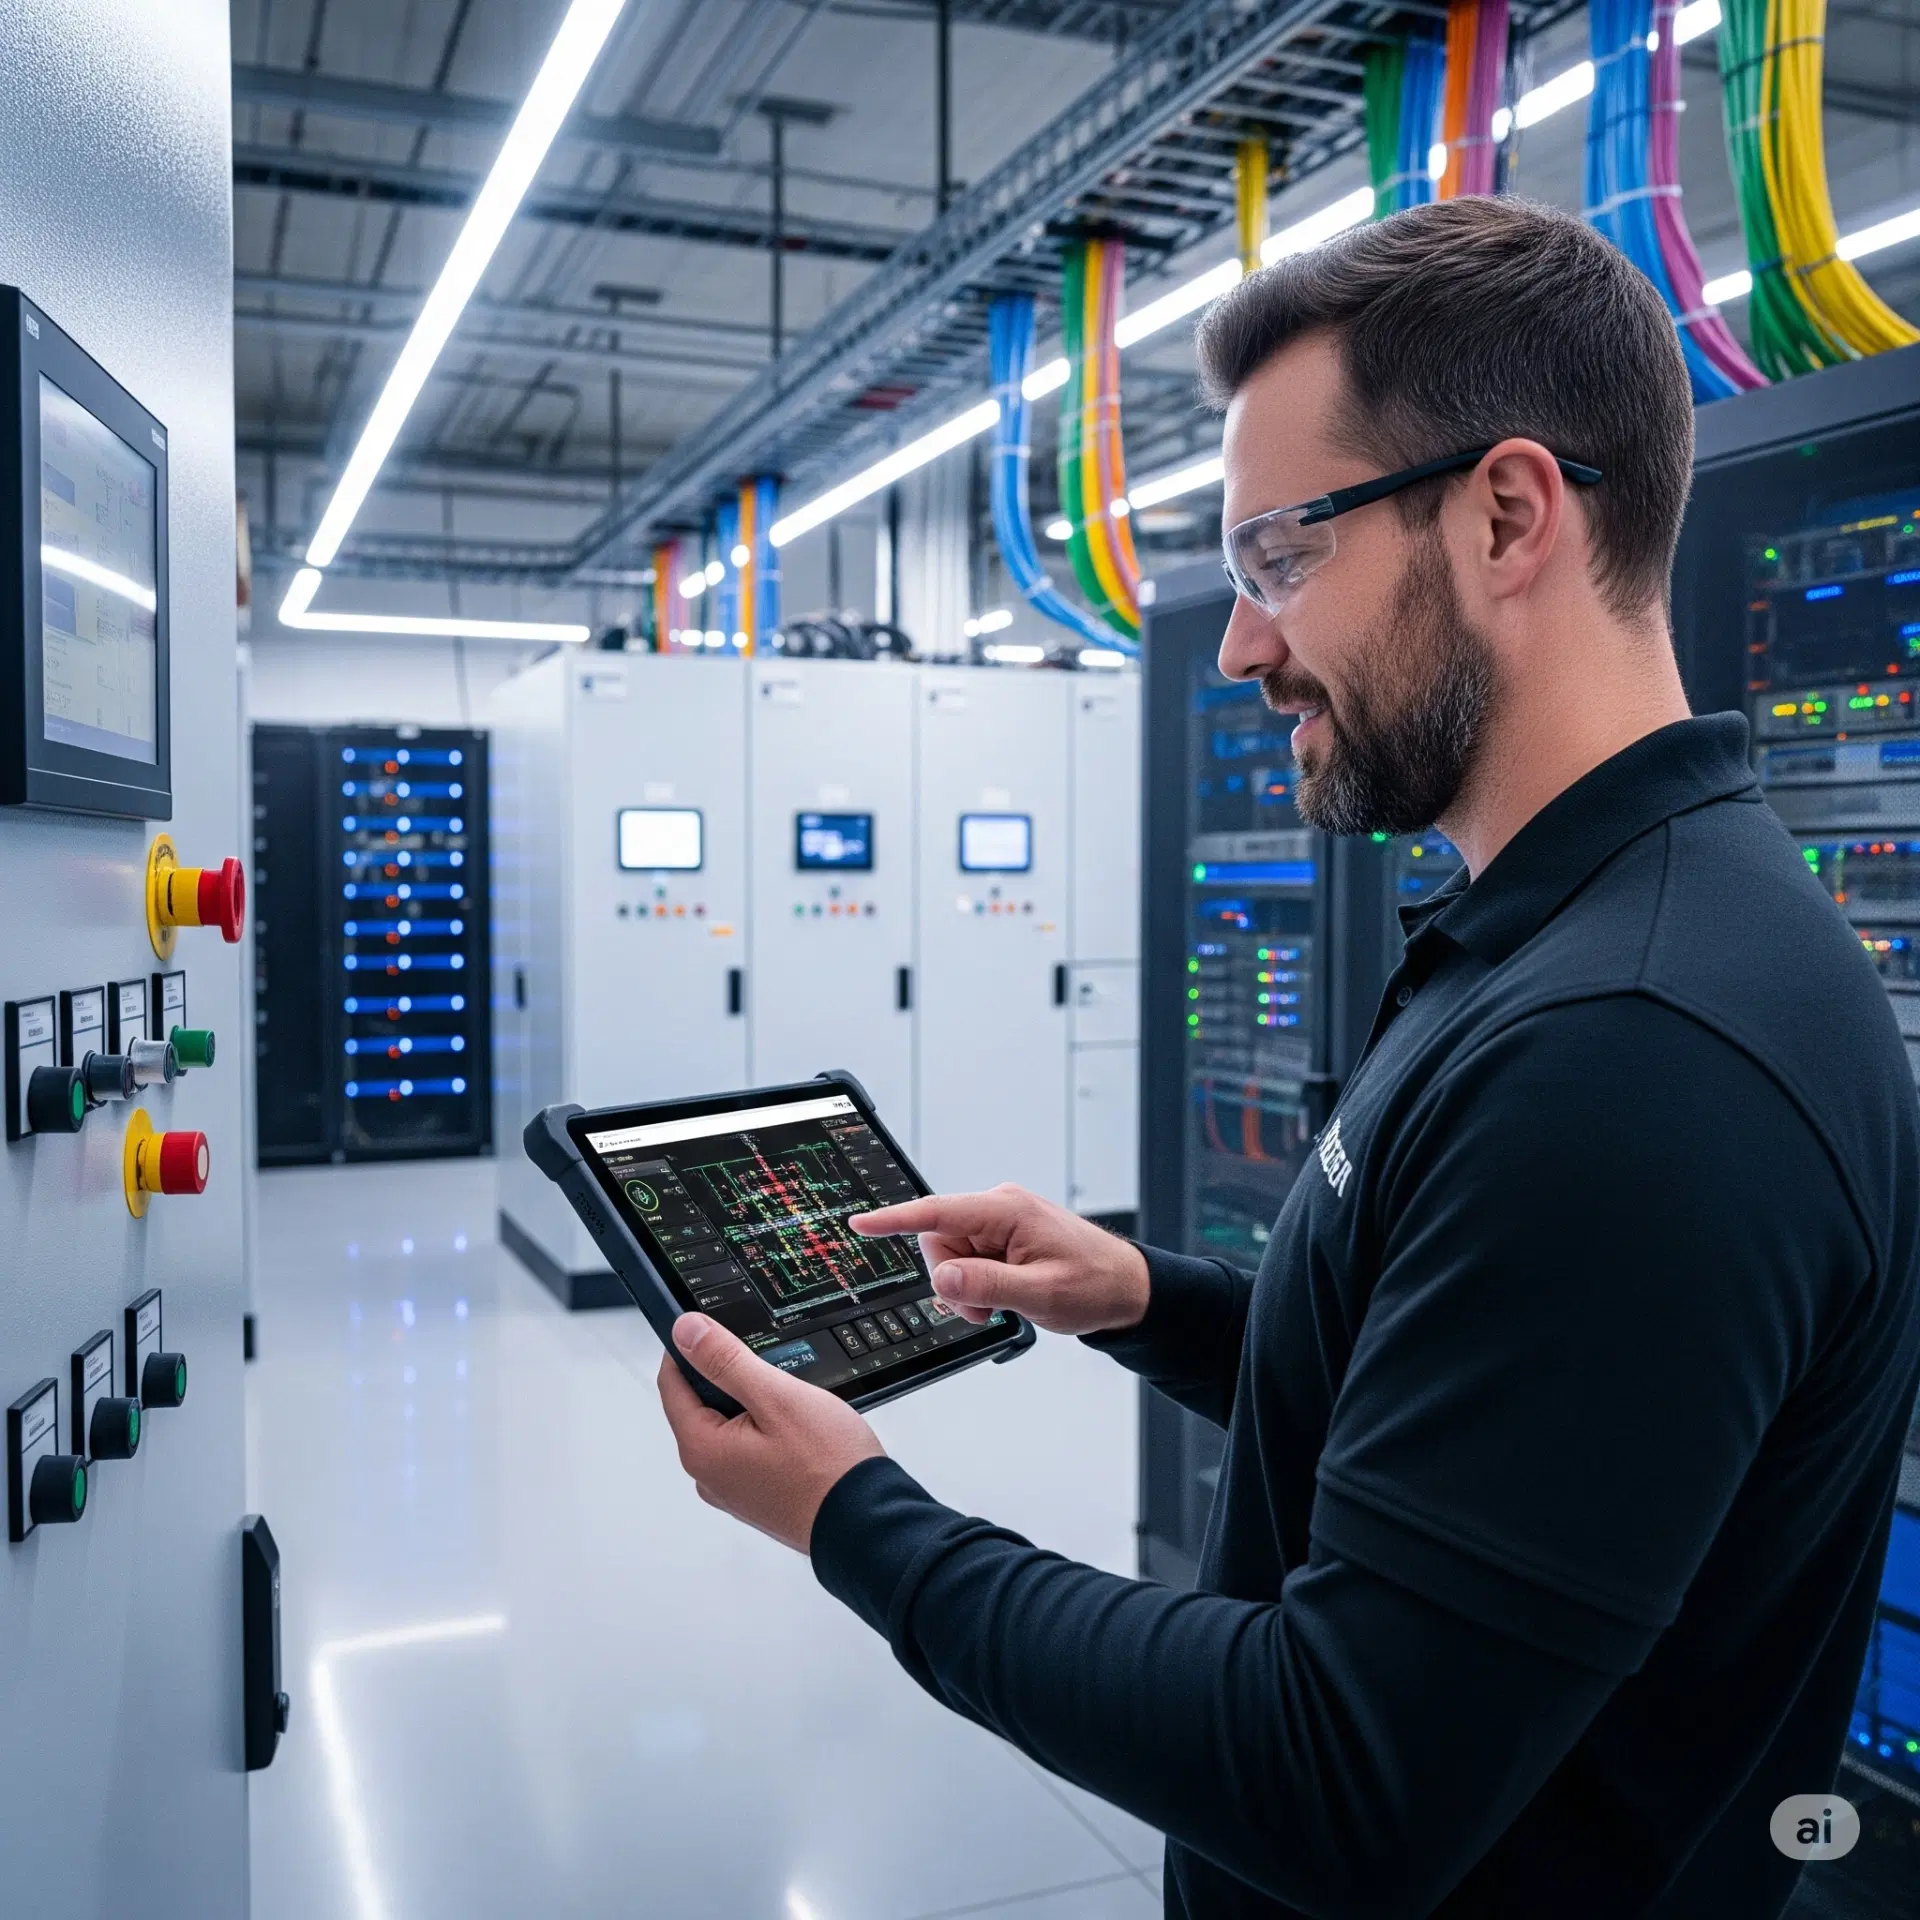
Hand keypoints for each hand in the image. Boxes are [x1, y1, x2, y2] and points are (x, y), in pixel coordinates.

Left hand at [656, 1313, 885, 1553]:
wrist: (867, 1522)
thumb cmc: (828, 1466)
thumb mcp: (776, 1397)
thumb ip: (725, 1361)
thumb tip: (684, 1332)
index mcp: (702, 1449)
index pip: (671, 1383)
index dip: (689, 1348)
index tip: (715, 1329)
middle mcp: (708, 1475)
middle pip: (700, 1404)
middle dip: (730, 1379)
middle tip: (771, 1370)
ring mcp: (733, 1489)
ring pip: (729, 1426)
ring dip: (753, 1405)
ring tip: (792, 1404)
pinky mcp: (757, 1495)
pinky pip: (748, 1449)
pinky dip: (767, 1430)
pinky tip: (799, 1430)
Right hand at [849, 1184, 1149, 1336]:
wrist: (1126, 1288)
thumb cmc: (1095, 1285)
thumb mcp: (1041, 1294)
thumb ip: (987, 1286)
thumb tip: (943, 1277)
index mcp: (1006, 1210)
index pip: (938, 1213)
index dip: (895, 1220)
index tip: (861, 1223)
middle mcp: (999, 1208)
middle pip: (939, 1242)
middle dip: (953, 1281)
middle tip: (986, 1309)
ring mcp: (1000, 1222)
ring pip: (951, 1256)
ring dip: (967, 1287)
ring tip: (1004, 1303)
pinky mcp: (1003, 1236)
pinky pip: (969, 1260)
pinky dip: (978, 1284)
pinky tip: (1005, 1294)